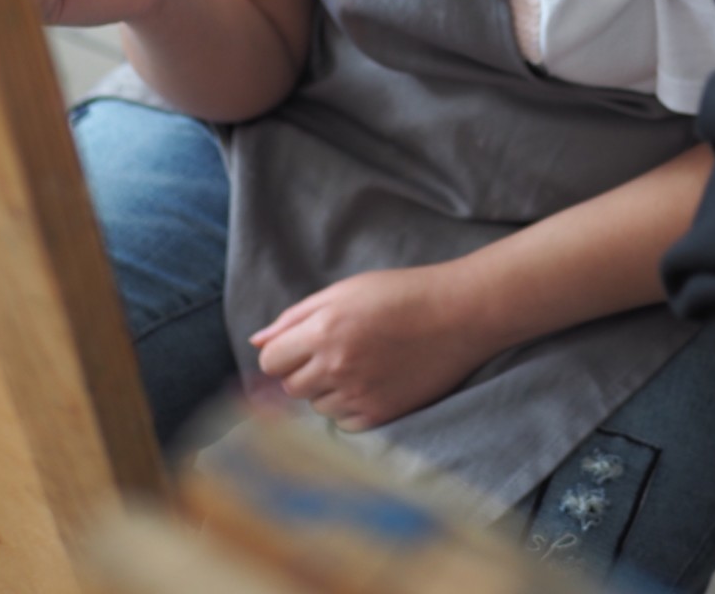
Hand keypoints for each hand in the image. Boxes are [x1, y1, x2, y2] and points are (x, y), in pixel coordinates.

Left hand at [249, 266, 492, 430]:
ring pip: (316, 407)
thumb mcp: (344, 291)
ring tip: (359, 364)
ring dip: (327, 390)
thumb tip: (257, 342)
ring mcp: (359, 394)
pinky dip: (350, 407)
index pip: (271, 361)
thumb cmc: (399, 294)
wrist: (457, 315)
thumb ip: (296, 317)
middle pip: (291, 387)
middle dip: (303, 371)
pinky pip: (343, 423)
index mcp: (324, 330)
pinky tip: (372, 382)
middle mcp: (336, 366)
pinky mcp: (380, 415)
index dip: (282, 353)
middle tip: (334, 352)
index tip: (300, 346)